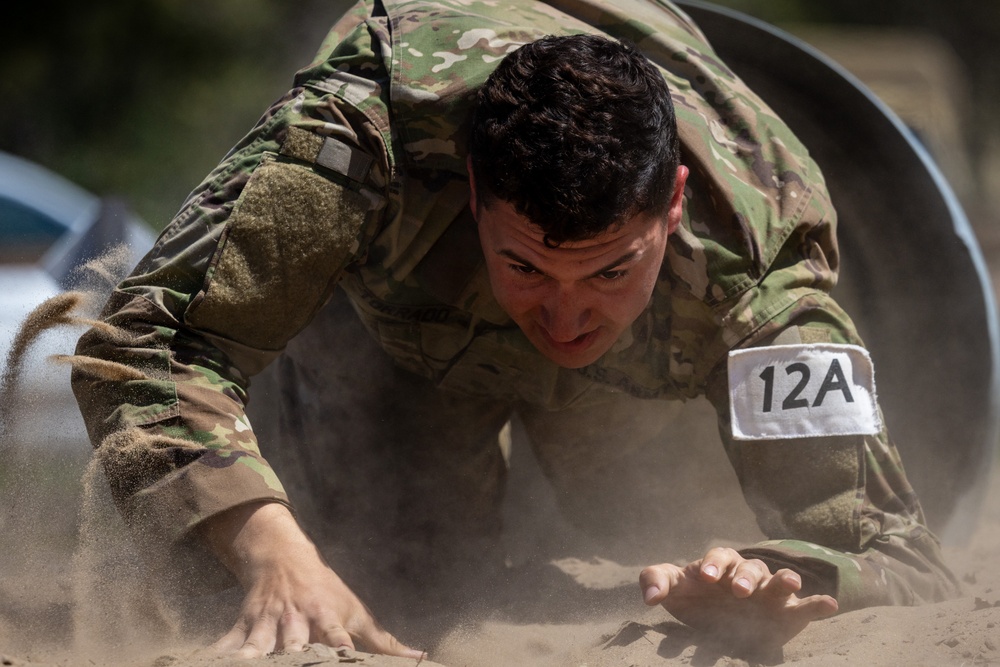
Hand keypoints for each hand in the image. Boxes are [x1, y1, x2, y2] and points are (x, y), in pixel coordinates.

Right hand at [199, 502, 424, 659]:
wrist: (284, 559)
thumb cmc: (327, 592)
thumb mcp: (357, 613)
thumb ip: (384, 642)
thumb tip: (420, 658)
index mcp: (327, 619)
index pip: (337, 637)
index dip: (340, 650)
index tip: (343, 659)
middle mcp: (297, 621)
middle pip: (293, 643)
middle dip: (290, 655)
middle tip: (289, 662)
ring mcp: (268, 623)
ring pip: (257, 643)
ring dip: (251, 655)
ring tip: (247, 664)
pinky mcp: (244, 624)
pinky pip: (226, 642)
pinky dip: (216, 654)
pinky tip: (204, 664)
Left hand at [639, 547, 837, 650]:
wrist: (719, 622)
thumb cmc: (695, 599)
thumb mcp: (673, 590)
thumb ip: (656, 582)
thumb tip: (648, 595)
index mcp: (719, 566)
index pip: (717, 558)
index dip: (712, 565)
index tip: (704, 576)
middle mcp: (747, 575)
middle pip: (749, 569)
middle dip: (745, 577)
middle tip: (738, 590)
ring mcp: (769, 594)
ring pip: (779, 582)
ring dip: (784, 581)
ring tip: (791, 584)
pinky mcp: (788, 615)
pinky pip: (805, 607)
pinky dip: (818, 604)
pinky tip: (829, 604)